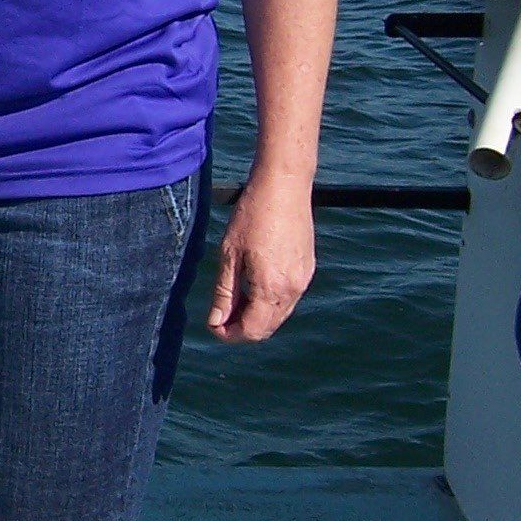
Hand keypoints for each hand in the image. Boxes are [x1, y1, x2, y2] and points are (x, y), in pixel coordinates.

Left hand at [205, 170, 314, 343]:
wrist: (285, 186)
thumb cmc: (253, 214)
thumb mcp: (229, 254)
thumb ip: (224, 292)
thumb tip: (216, 322)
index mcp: (272, 287)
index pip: (252, 330)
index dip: (229, 335)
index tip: (212, 325)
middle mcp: (293, 289)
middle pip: (268, 328)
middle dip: (242, 328)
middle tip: (220, 315)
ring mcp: (304, 280)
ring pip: (279, 315)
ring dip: (256, 316)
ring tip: (233, 300)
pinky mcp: (308, 269)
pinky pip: (289, 298)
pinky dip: (270, 302)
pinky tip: (253, 286)